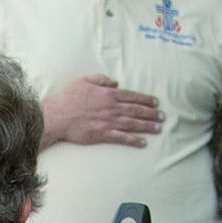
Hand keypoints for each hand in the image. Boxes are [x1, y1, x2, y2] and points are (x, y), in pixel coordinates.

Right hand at [42, 75, 163, 148]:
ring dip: (147, 126)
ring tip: (159, 128)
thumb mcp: (84, 81)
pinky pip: (123, 138)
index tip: (156, 102)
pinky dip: (134, 140)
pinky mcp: (103, 134)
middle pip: (136, 110)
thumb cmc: (69, 98)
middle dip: (151, 113)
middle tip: (162, 117)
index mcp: (108, 94)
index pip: (132, 96)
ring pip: (133, 124)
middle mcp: (112, 108)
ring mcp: (109, 122)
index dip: (146, 99)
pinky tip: (143, 142)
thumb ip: (101, 80)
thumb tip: (114, 82)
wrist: (58, 115)